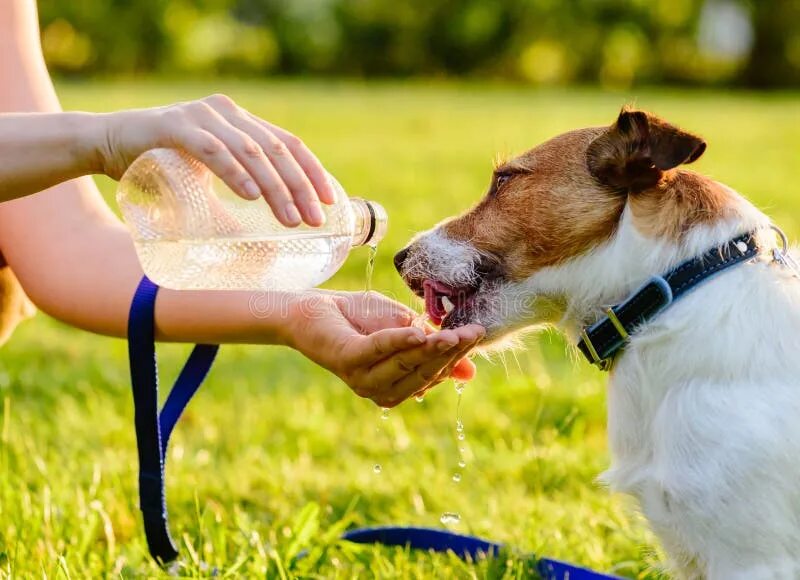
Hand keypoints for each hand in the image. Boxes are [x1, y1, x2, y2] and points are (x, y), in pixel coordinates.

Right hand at [95, 94, 334, 226]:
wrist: (105, 145)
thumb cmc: (161, 167)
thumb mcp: (210, 179)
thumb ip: (239, 190)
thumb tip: (272, 237)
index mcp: (241, 122)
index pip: (288, 144)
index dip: (313, 172)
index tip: (329, 202)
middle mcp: (227, 113)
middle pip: (276, 149)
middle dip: (300, 187)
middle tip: (314, 219)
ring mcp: (201, 116)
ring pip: (251, 151)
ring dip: (275, 188)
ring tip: (290, 218)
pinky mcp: (174, 126)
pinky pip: (213, 149)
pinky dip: (235, 173)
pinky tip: (252, 197)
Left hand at [286, 290, 483, 406]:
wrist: (312, 308)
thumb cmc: (359, 318)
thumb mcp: (405, 330)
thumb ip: (432, 347)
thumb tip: (471, 372)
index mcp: (396, 386)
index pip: (435, 374)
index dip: (457, 355)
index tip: (477, 333)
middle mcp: (380, 390)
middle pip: (424, 372)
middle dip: (451, 352)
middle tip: (472, 331)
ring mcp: (363, 378)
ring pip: (406, 364)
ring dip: (431, 348)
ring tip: (453, 334)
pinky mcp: (347, 359)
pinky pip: (379, 350)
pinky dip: (399, 341)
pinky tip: (418, 333)